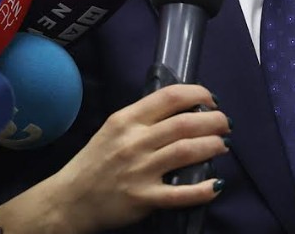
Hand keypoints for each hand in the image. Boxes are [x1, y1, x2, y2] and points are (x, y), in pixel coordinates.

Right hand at [0, 84, 230, 233]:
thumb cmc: (94, 163)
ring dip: (213, 146)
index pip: (170, 96)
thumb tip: (182, 109)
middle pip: (185, 123)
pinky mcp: (143, 198)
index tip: (211, 100)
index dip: (198, 94)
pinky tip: (216, 184)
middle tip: (226, 125)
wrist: (68, 201)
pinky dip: (203, 189)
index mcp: (127, 120)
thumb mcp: (113, 130)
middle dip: (214, 121)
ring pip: (187, 151)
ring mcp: (139, 170)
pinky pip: (180, 193)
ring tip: (223, 146)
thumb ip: (143, 119)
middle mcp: (134, 141)